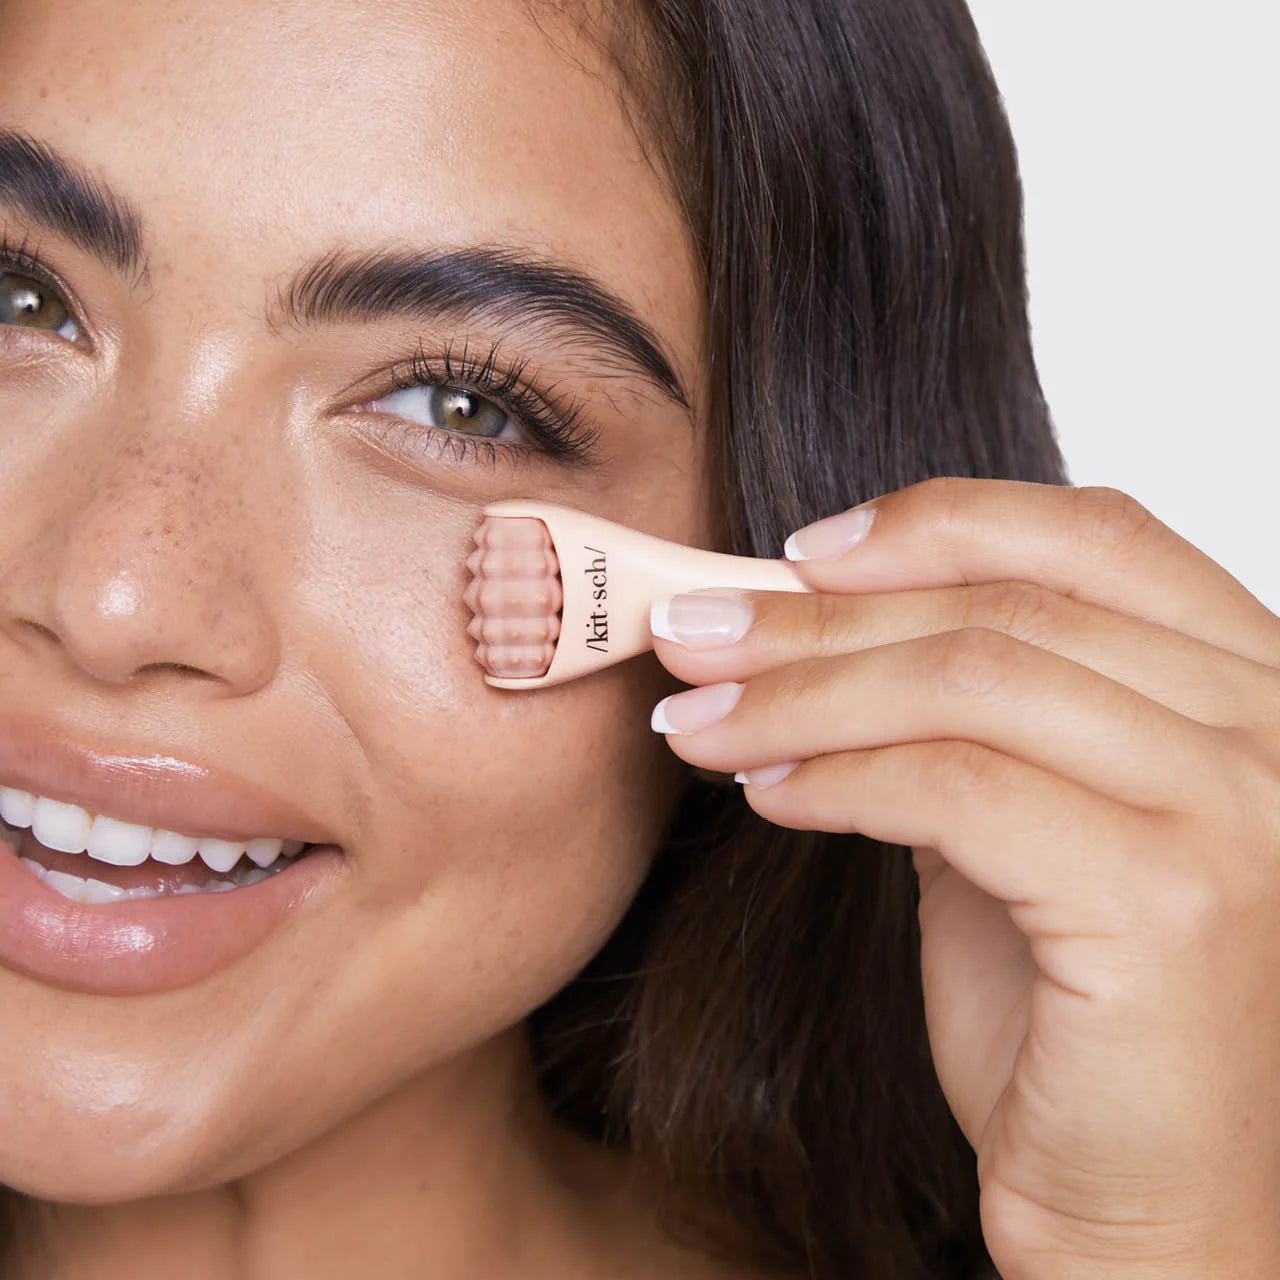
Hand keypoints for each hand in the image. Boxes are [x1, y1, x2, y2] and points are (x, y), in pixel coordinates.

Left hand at [649, 479, 1279, 1279]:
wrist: (1146, 1207)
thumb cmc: (1079, 1023)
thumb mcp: (1021, 825)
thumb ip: (967, 721)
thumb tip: (816, 628)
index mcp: (1248, 688)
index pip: (1093, 536)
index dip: (936, 522)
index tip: (798, 548)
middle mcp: (1274, 732)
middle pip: (1004, 609)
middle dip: (820, 616)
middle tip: (696, 632)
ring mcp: (1241, 813)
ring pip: (970, 684)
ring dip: (802, 692)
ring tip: (699, 716)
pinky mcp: (1176, 902)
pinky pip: (959, 788)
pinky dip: (838, 775)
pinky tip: (766, 790)